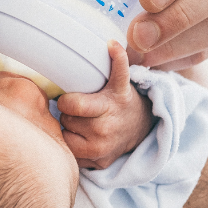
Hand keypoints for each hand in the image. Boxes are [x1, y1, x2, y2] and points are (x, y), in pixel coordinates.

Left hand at [57, 41, 154, 168]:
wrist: (142, 130)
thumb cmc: (122, 102)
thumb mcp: (121, 81)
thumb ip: (116, 62)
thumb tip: (111, 43)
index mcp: (108, 107)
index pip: (72, 106)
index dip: (66, 101)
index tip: (70, 98)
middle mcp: (105, 131)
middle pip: (66, 121)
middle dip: (68, 115)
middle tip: (78, 111)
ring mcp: (102, 150)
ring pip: (65, 138)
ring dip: (69, 130)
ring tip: (82, 123)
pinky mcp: (98, 164)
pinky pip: (72, 155)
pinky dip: (73, 146)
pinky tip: (83, 138)